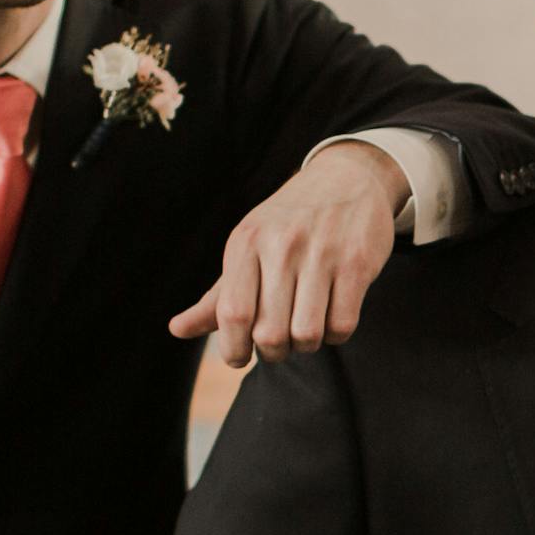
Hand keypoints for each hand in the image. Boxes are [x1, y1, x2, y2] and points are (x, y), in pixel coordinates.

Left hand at [167, 142, 408, 368]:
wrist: (348, 178)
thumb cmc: (289, 223)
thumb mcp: (248, 247)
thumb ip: (217, 295)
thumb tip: (177, 330)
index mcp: (246, 242)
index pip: (233, 314)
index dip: (234, 348)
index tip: (240, 357)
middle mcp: (281, 245)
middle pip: (270, 333)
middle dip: (274, 352)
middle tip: (278, 343)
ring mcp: (321, 253)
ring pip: (307, 334)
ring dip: (305, 345)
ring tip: (305, 330)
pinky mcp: (357, 263)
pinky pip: (342, 325)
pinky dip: (334, 334)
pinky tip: (330, 317)